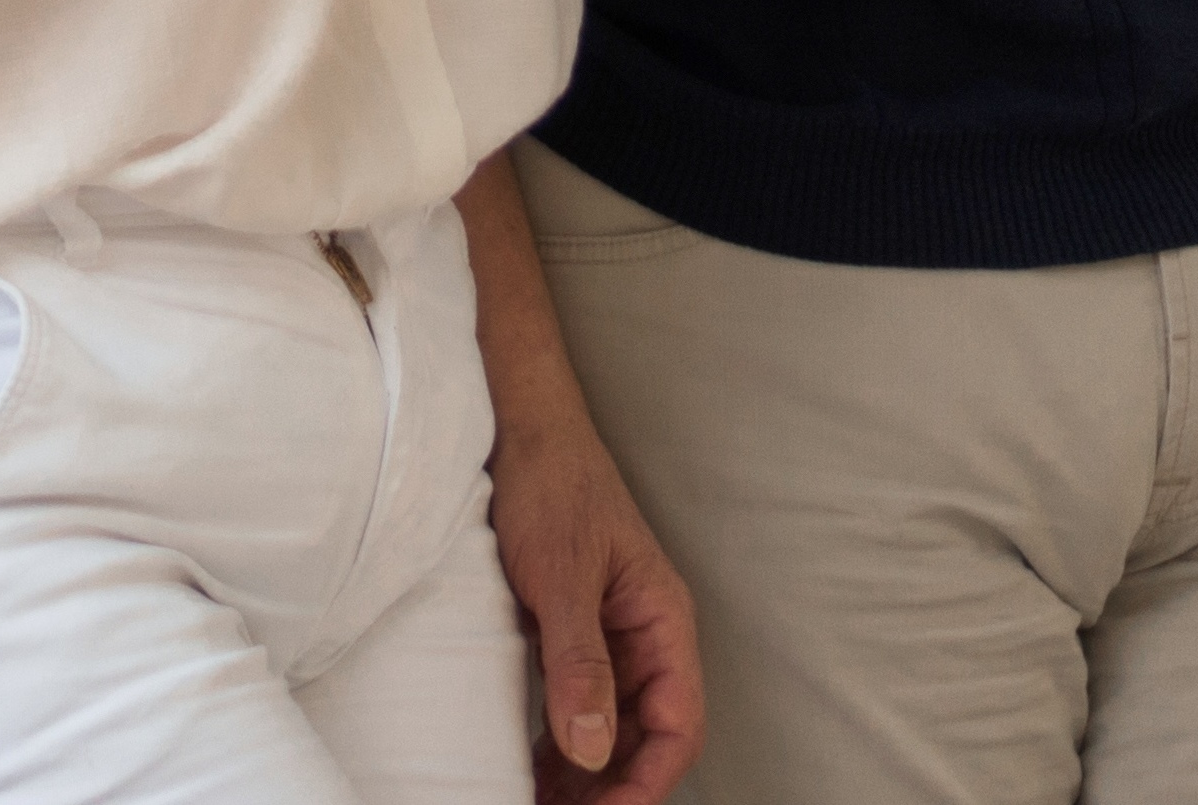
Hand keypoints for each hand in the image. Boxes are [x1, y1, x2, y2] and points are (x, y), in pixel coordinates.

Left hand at [488, 411, 703, 804]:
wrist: (518, 429)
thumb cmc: (551, 486)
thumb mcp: (562, 575)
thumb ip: (580, 662)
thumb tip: (593, 749)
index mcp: (663, 620)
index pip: (678, 725)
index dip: (646, 781)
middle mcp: (646, 635)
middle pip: (646, 738)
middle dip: (611, 788)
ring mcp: (611, 636)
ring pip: (613, 728)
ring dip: (586, 774)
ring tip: (540, 803)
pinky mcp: (576, 632)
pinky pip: (582, 704)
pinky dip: (563, 742)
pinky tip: (534, 768)